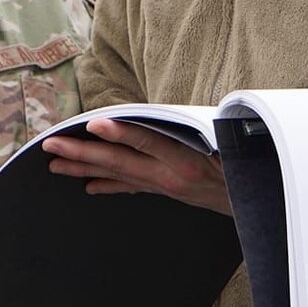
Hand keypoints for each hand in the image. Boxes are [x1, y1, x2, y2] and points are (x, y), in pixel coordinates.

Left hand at [42, 120, 233, 215]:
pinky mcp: (167, 190)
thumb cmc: (241, 158)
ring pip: (119, 175)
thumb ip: (192, 125)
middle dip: (83, 154)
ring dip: (86, 170)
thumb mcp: (224, 138)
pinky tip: (89, 187)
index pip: (148, 141)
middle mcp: (171, 174)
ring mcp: (166, 185)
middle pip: (121, 162)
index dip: (121, 133)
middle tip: (52, 147)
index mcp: (187, 158)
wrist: (255, 196)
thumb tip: (160, 110)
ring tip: (56, 166)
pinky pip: (133, 187)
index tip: (94, 124)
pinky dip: (109, 185)